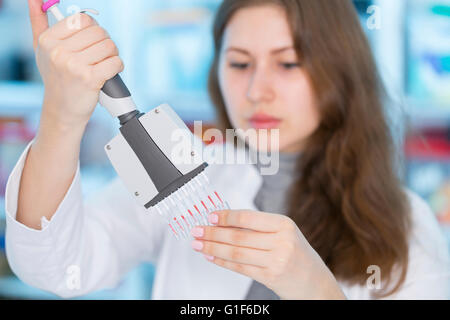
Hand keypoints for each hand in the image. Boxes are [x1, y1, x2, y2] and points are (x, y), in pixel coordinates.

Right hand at [28, 0, 123, 129]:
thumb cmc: (56, 78)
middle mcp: (58, 52)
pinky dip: (117, 66)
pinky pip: (115, 62)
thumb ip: (38, 22)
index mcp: (48, 40)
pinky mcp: (90, 79)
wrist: (62, 110)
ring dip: (113, 55)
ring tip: (104, 64)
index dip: (93, 29)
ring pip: (109, 46)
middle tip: (100, 54)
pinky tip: (109, 73)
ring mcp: (74, 66)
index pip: (82, 19)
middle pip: (99, 32)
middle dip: (105, 42)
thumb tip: (35, 0)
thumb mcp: (42, 50)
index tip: (91, 41)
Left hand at [190, 209, 346, 299]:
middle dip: (213, 233)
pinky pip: (240, 267)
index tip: (210, 216)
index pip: (248, 218)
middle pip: (238, 236)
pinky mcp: (271, 277)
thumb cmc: (297, 255)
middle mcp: (282, 241)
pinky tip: (211, 257)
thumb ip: (258, 228)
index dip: (226, 217)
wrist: (316, 283)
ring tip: (198, 244)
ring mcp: (277, 260)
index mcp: (284, 224)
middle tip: (196, 230)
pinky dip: (222, 262)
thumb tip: (223, 221)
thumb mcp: (284, 234)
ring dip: (213, 247)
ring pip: (236, 252)